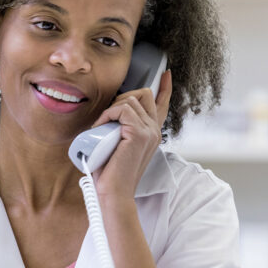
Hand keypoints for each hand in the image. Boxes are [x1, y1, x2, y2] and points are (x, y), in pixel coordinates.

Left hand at [89, 69, 171, 200]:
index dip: (165, 88)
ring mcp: (149, 131)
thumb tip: (109, 117)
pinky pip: (122, 109)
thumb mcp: (117, 145)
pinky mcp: (139, 134)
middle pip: (143, 94)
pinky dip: (107, 115)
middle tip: (107, 117)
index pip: (162, 105)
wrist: (113, 193)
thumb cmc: (110, 173)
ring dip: (110, 110)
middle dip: (122, 97)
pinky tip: (100, 128)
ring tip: (101, 128)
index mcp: (151, 133)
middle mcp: (154, 131)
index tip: (166, 74)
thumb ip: (120, 130)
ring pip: (130, 100)